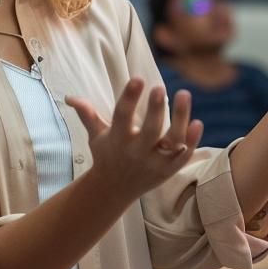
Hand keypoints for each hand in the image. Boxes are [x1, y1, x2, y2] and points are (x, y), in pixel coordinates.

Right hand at [67, 81, 202, 203]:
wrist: (115, 189)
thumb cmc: (107, 154)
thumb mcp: (96, 136)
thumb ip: (88, 115)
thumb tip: (70, 97)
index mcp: (117, 140)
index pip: (122, 117)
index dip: (129, 98)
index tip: (137, 79)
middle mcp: (136, 152)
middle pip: (149, 131)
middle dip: (155, 110)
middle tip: (159, 88)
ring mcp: (154, 163)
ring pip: (171, 142)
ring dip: (180, 119)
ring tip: (184, 94)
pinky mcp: (168, 170)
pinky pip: (182, 156)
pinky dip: (191, 141)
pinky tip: (197, 122)